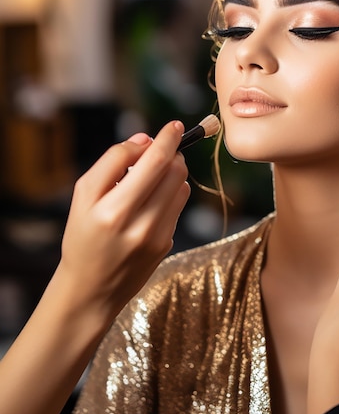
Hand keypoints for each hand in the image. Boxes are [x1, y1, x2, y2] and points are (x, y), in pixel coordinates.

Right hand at [56, 120, 190, 320]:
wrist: (91, 288)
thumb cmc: (84, 235)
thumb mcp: (83, 197)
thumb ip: (112, 162)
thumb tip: (144, 139)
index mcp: (111, 210)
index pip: (153, 162)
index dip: (167, 139)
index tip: (174, 126)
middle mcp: (138, 225)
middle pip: (173, 171)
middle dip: (172, 152)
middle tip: (162, 149)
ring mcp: (157, 236)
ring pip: (181, 185)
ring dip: (173, 171)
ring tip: (153, 176)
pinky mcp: (167, 244)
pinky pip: (180, 204)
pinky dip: (172, 192)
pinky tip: (154, 199)